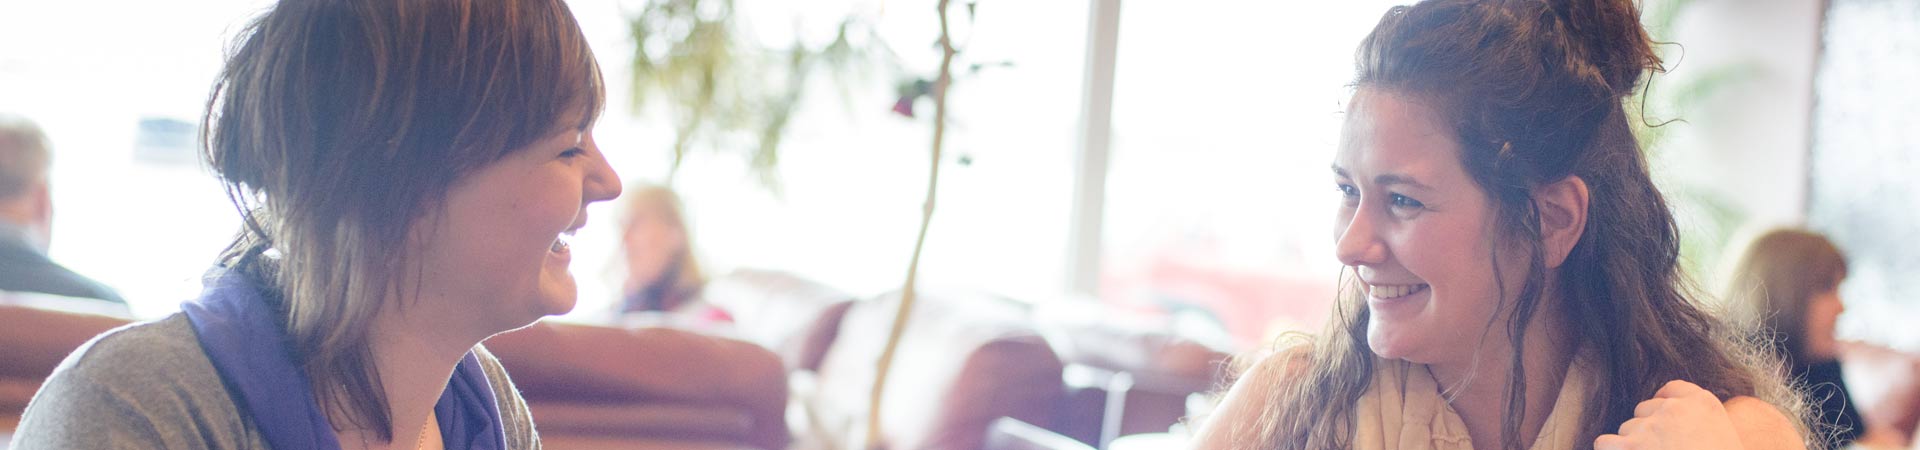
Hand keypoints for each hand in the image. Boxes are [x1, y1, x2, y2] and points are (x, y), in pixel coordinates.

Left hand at [1594, 380, 1743, 449]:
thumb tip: (1679, 429)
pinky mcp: (1628, 446)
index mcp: (1702, 404)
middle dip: (1648, 429)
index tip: (1661, 420)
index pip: (1672, 390)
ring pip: (1627, 428)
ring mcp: (1649, 426)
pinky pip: (1605, 443)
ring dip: (1633, 444)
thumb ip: (1698, 422)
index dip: (1662, 406)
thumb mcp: (1725, 438)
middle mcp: (1674, 409)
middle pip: (1645, 410)